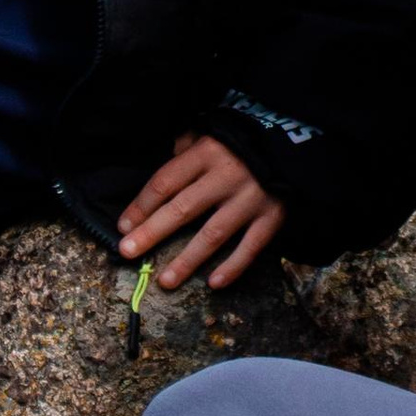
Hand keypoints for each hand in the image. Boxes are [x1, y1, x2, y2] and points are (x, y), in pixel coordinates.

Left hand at [118, 133, 285, 293]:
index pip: (166, 182)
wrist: (292, 143)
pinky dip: (233, 267)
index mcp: (206, 153)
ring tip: (165, 281)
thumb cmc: (240, 141)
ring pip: (213, 234)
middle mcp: (226, 177)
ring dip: (187, 260)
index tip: (123, 227)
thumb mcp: (209, 132)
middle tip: (128, 253)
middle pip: (182, 208)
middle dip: (152, 232)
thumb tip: (162, 172)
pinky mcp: (272, 216)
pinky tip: (214, 283)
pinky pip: (251, 247)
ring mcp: (250, 199)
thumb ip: (184, 148)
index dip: (141, 206)